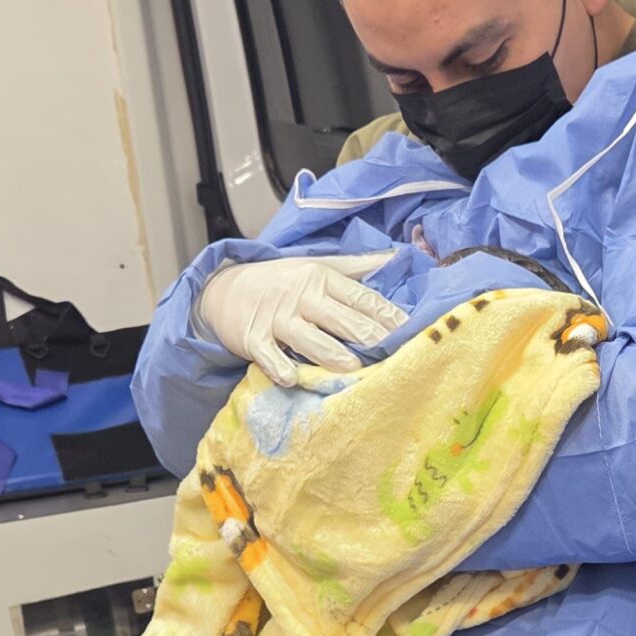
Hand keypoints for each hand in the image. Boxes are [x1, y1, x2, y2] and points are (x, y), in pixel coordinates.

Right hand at [198, 255, 400, 388]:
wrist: (223, 289)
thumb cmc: (282, 281)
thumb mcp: (318, 266)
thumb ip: (358, 266)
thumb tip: (399, 257)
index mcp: (321, 277)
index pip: (361, 296)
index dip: (387, 314)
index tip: (411, 331)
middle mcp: (301, 296)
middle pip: (341, 318)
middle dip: (368, 336)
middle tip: (395, 353)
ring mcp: (276, 318)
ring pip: (308, 338)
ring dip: (331, 353)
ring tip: (353, 367)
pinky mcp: (253, 338)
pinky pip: (268, 355)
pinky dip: (279, 367)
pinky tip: (293, 378)